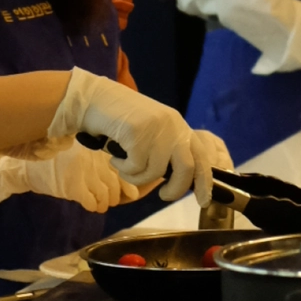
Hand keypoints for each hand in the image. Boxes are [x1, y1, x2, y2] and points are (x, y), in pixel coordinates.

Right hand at [0, 141, 129, 212]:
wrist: (25, 165)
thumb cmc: (54, 158)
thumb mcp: (81, 152)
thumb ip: (101, 160)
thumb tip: (125, 180)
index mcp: (97, 148)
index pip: (125, 167)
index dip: (129, 182)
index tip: (130, 191)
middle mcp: (94, 159)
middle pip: (118, 184)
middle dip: (116, 195)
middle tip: (109, 198)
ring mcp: (84, 173)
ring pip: (109, 195)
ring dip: (106, 202)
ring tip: (100, 202)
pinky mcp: (73, 187)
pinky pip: (94, 203)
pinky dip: (94, 206)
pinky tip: (89, 204)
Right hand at [46, 68, 232, 202]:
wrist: (95, 99)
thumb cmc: (121, 122)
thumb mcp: (153, 133)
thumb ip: (167, 150)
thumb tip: (180, 182)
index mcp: (179, 126)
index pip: (202, 156)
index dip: (205, 181)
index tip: (203, 200)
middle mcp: (173, 125)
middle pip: (186, 168)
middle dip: (176, 189)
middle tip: (163, 196)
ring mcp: (156, 127)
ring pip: (156, 171)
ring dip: (136, 177)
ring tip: (124, 167)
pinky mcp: (137, 131)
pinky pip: (135, 166)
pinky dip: (123, 169)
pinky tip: (115, 158)